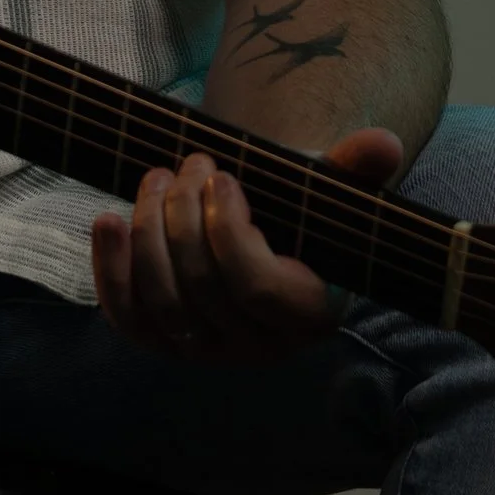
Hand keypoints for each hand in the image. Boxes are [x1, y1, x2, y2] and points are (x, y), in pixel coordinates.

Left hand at [91, 130, 404, 363]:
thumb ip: (355, 170)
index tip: (223, 176)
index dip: (228, 229)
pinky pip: (129, 320)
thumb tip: (386, 143)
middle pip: (202, 287)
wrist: (263, 235)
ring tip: (155, 177)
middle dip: (184, 214)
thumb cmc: (297, 212)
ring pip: (162, 301)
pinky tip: (107, 221)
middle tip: (189, 162)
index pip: (256, 286)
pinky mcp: (165, 343)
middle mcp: (257, 347)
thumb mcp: (327, 191)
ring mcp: (207, 351)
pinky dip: (110, 271)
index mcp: (307, 314)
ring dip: (148, 230)